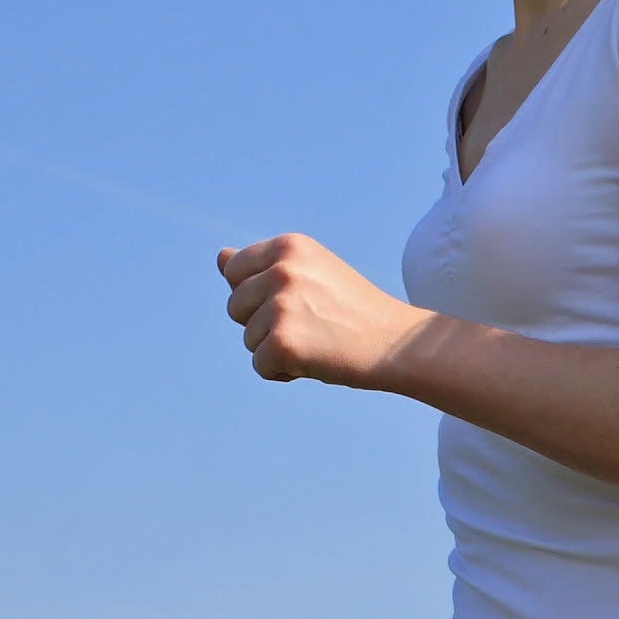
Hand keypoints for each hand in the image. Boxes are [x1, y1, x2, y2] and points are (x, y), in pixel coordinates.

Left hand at [219, 234, 427, 386]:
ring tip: (318, 343)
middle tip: (312, 326)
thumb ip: (263, 267)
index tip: (296, 303)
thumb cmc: (353, 311)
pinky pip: (260, 366)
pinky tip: (315, 363)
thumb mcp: (310, 274)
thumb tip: (220, 257)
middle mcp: (282, 270)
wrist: (397, 343)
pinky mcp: (284, 342)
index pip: (235, 271)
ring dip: (277, 349)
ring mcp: (281, 306)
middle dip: (264, 324)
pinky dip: (283, 372)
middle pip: (235, 307)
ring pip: (248, 338)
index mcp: (289, 246)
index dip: (258, 295)